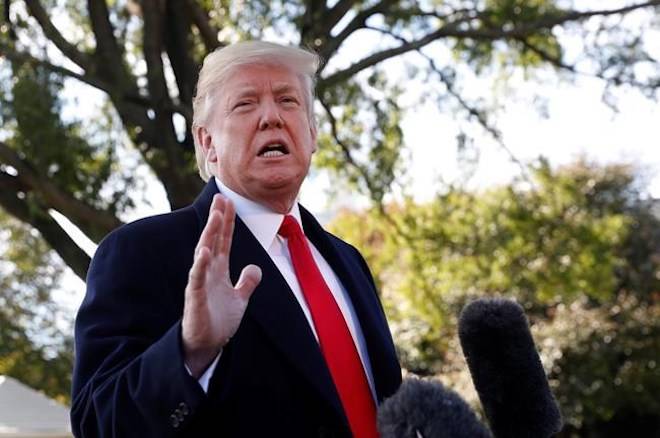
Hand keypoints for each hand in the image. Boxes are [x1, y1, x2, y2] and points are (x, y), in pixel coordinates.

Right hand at [182, 195, 261, 376]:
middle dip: (217, 219)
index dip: (227, 222)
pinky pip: (197, 278)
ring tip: (216, 216)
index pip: (224, 240)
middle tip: (220, 197)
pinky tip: (204, 251)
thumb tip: (255, 268)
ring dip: (210, 234)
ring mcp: (201, 283)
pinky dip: (200, 265)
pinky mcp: (195, 297)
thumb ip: (247, 282)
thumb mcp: (240, 299)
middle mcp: (208, 272)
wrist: (207, 346)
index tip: (228, 201)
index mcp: (219, 270)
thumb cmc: (219, 321)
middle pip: (214, 240)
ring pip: (205, 253)